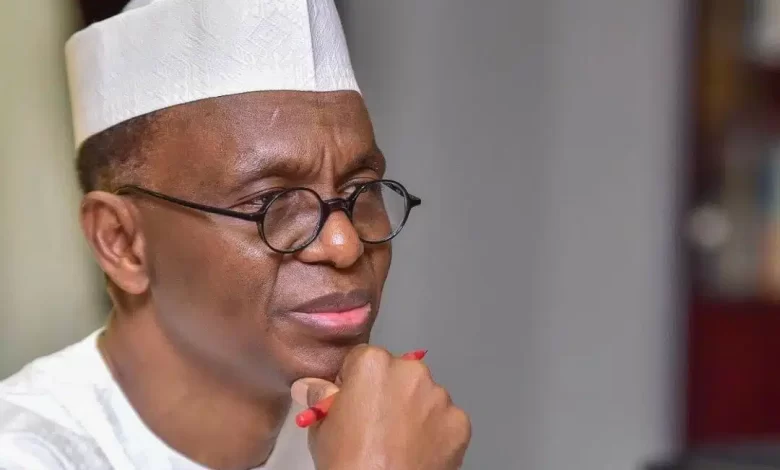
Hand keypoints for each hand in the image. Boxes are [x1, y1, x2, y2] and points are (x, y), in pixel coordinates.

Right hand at [291, 345, 470, 469]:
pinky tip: (418, 451)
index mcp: (373, 364)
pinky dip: (435, 433)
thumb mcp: (322, 428)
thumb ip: (320, 396)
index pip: (362, 360)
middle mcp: (411, 371)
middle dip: (388, 393)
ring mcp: (439, 397)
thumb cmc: (348, 462)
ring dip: (414, 411)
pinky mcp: (460, 422)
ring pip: (424, 396)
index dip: (354, 383)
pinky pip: (444, 420)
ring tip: (398, 442)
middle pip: (398, 373)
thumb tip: (309, 385)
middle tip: (375, 426)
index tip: (352, 404)